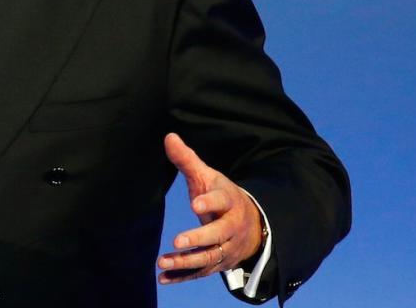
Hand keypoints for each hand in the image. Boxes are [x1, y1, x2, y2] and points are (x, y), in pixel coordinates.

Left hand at [157, 133, 262, 284]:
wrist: (253, 224)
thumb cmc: (221, 195)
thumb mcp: (208, 176)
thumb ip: (187, 159)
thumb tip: (168, 136)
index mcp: (229, 201)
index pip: (222, 201)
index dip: (210, 202)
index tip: (195, 203)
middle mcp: (231, 227)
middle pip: (218, 234)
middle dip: (199, 238)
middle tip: (177, 240)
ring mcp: (227, 247)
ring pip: (209, 257)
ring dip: (186, 261)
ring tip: (163, 262)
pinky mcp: (219, 263)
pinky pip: (201, 272)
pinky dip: (183, 276)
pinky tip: (163, 278)